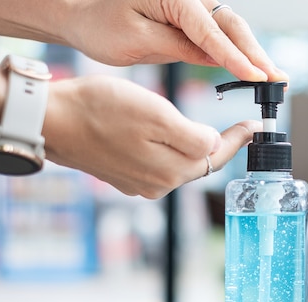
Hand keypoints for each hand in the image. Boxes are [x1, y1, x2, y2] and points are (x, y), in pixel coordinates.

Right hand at [43, 74, 258, 198]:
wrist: (53, 122)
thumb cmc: (101, 111)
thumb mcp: (157, 116)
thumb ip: (192, 137)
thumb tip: (213, 145)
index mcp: (172, 171)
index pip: (216, 156)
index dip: (238, 139)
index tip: (254, 128)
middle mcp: (159, 185)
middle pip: (201, 164)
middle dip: (221, 146)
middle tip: (239, 129)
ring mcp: (141, 184)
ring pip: (181, 166)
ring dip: (195, 150)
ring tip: (207, 132)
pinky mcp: (125, 178)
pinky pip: (160, 166)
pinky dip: (172, 153)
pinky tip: (170, 141)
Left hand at [65, 0, 286, 81]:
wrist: (86, 18)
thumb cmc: (103, 26)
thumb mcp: (138, 39)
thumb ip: (180, 46)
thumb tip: (217, 58)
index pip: (210, 30)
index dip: (234, 56)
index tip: (255, 77)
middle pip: (231, 25)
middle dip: (256, 54)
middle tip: (277, 78)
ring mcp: (193, 8)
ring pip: (231, 30)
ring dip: (253, 54)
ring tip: (273, 77)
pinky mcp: (192, 21)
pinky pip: (221, 37)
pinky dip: (238, 54)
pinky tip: (253, 70)